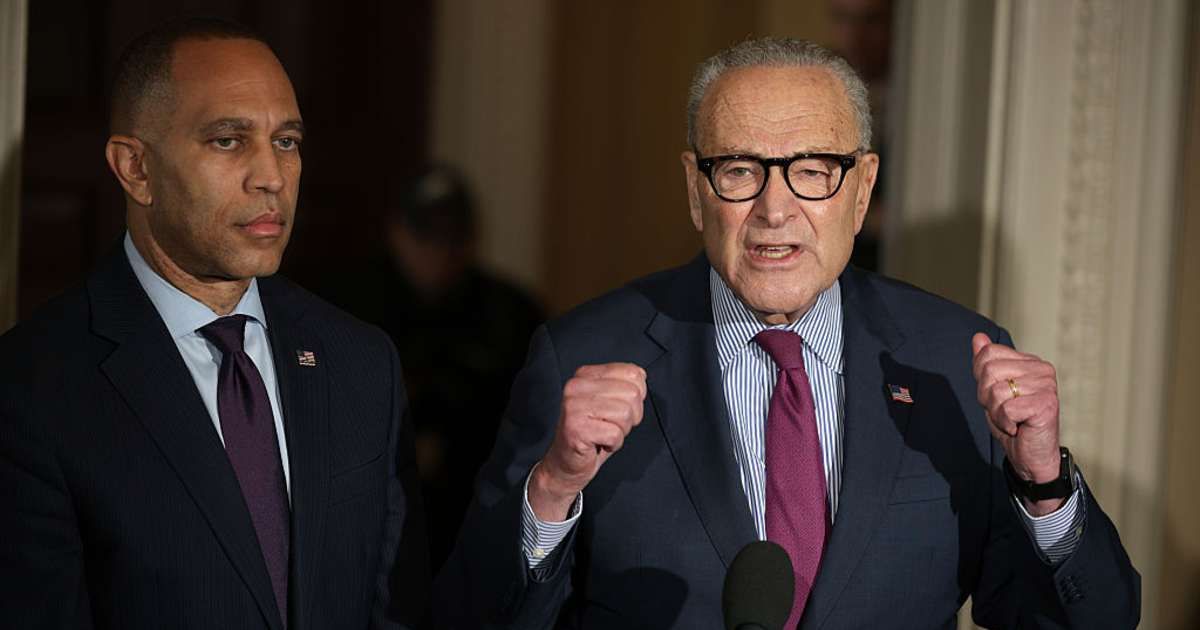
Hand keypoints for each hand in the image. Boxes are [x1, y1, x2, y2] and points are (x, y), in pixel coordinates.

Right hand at [529, 363, 646, 520]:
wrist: (566, 463)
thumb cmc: (592, 433)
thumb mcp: (610, 402)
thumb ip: (624, 385)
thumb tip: (641, 376)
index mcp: (585, 375)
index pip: (632, 373)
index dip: (637, 397)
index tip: (619, 409)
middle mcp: (576, 386)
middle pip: (632, 393)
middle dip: (631, 416)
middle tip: (612, 425)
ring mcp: (574, 406)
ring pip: (625, 413)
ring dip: (622, 431)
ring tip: (605, 434)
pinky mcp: (576, 428)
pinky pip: (615, 434)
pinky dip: (614, 444)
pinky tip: (600, 443)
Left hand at [971, 333, 1064, 514]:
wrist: (1031, 457)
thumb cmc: (1013, 423)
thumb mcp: (992, 390)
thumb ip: (986, 364)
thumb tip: (978, 337)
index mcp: (1030, 362)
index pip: (988, 354)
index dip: (981, 378)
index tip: (996, 396)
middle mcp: (1042, 370)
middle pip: (989, 370)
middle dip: (986, 396)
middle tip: (1003, 411)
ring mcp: (1047, 386)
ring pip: (996, 391)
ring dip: (996, 412)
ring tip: (1012, 420)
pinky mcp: (1046, 405)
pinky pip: (1006, 408)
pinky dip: (1004, 422)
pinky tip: (1018, 427)